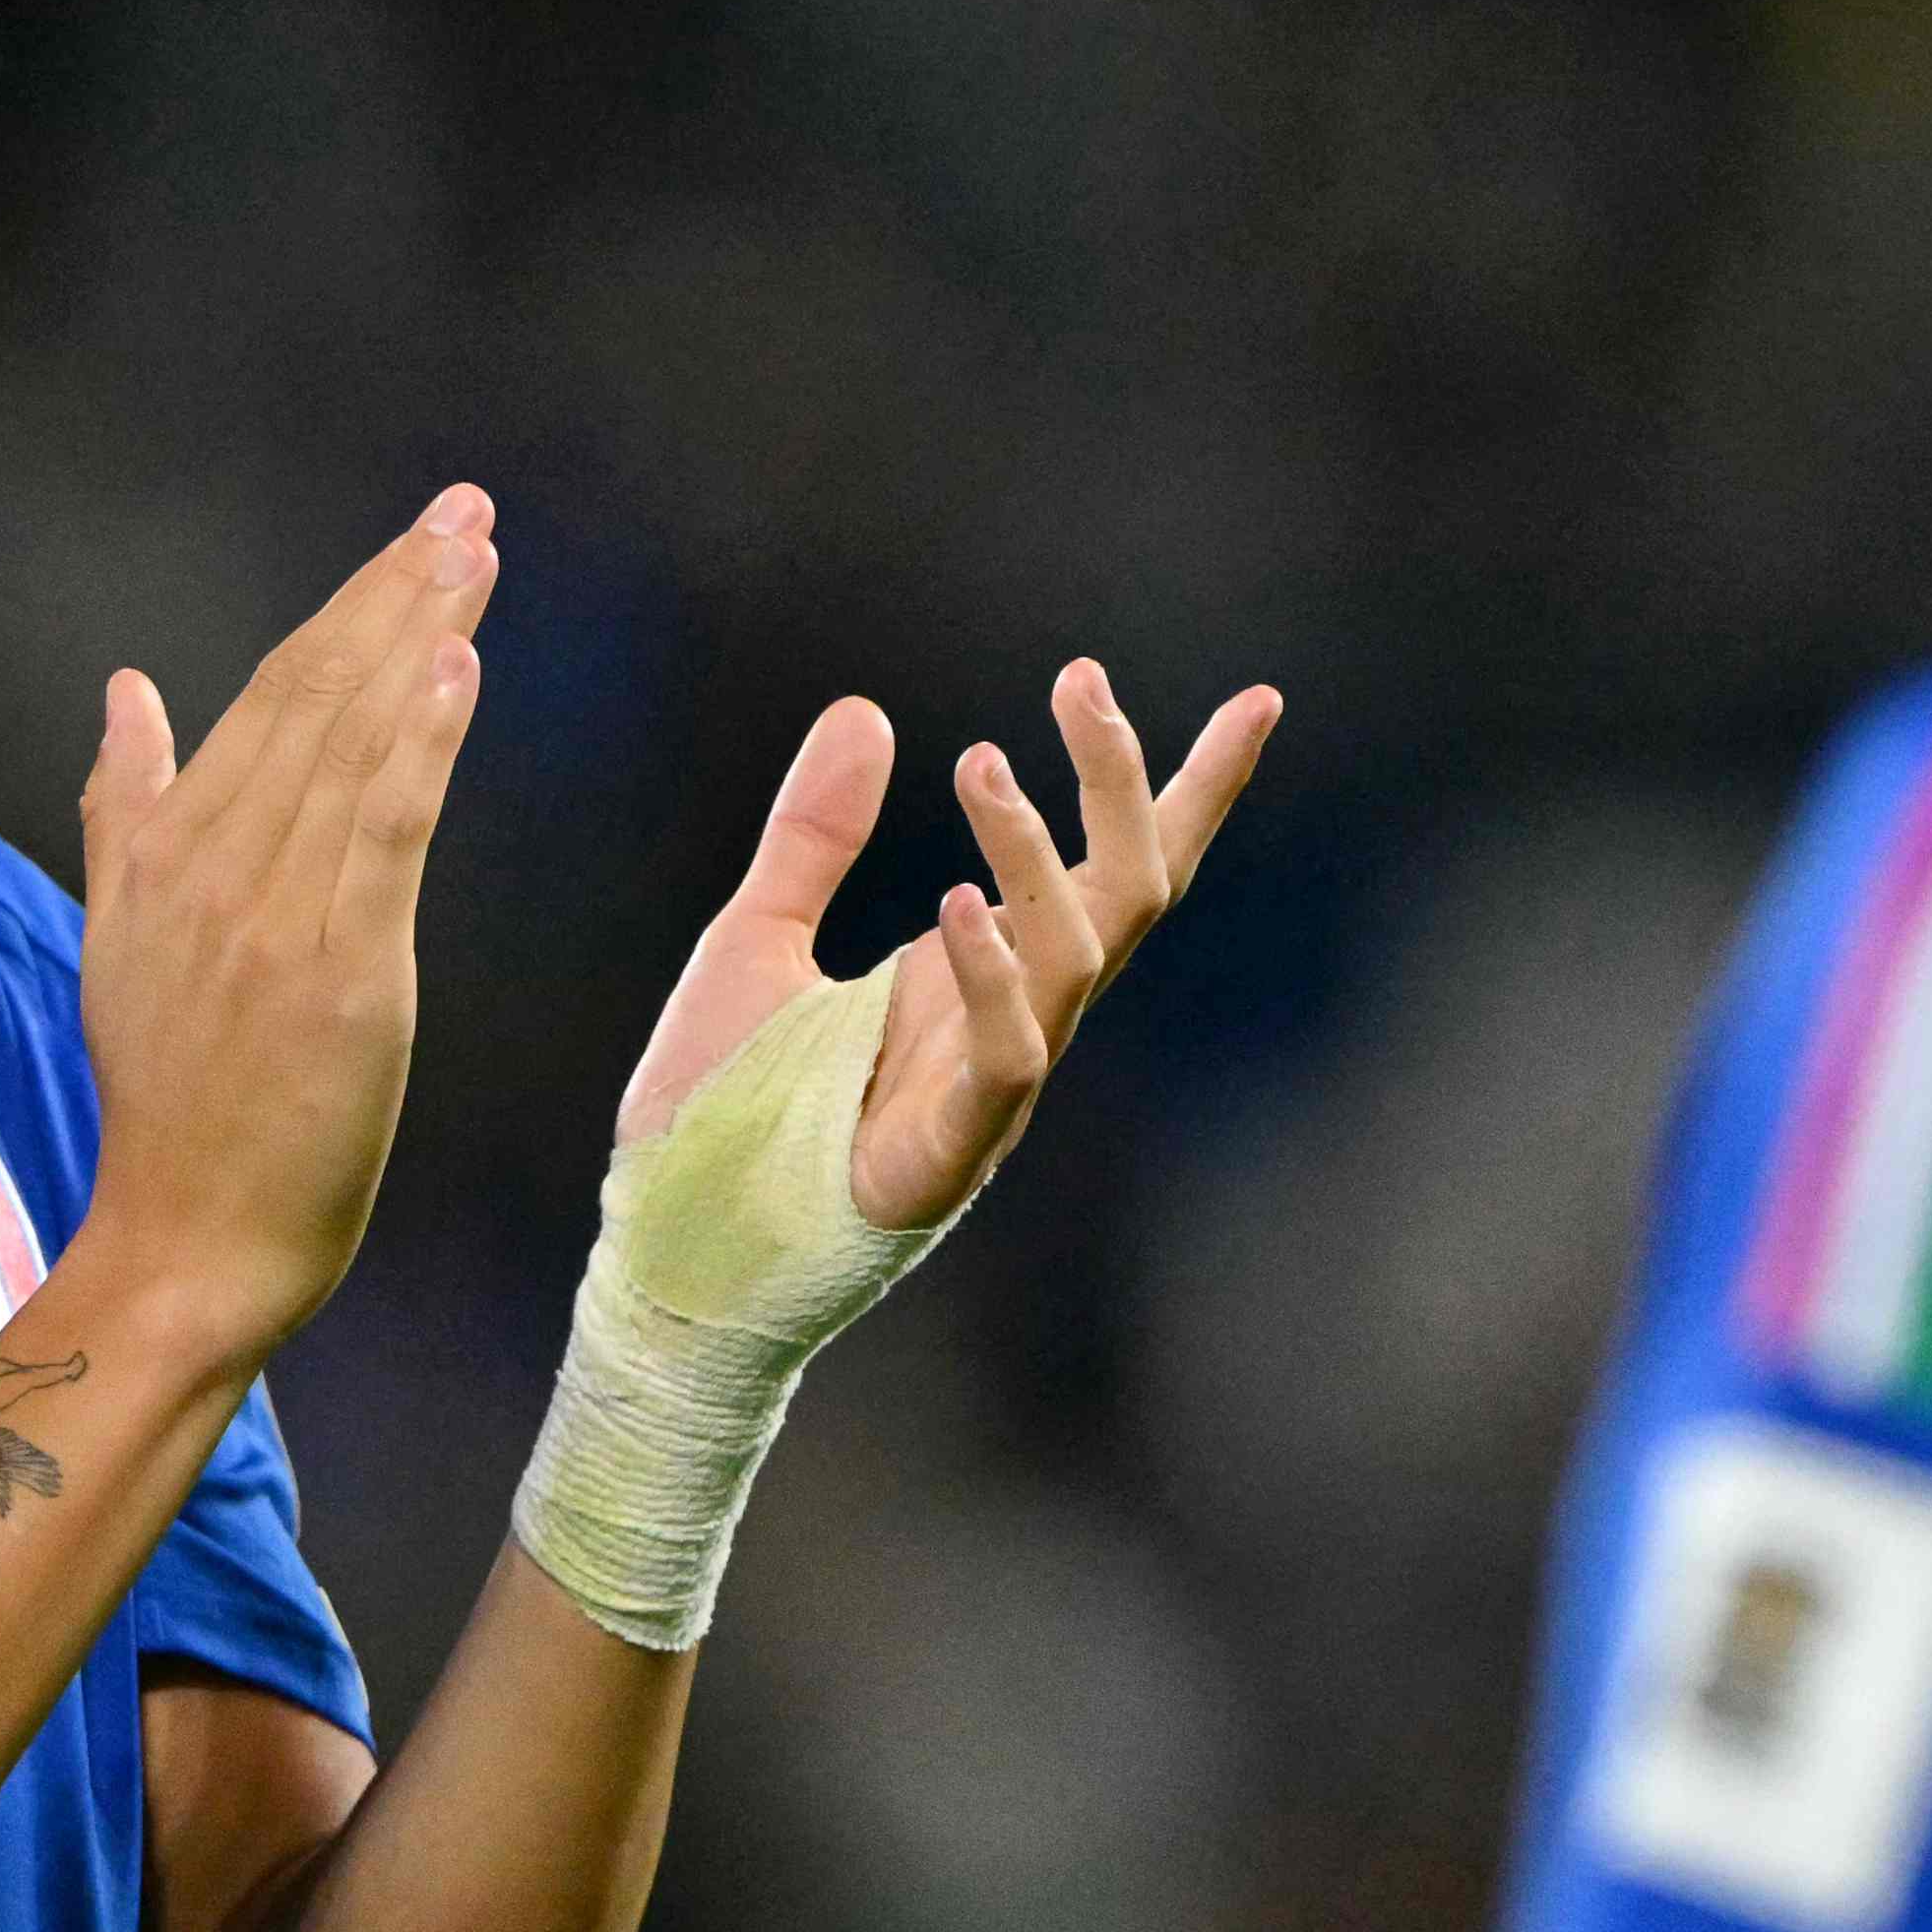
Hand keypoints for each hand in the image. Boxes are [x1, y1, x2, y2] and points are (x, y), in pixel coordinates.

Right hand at [70, 487, 497, 1360]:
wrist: (185, 1236)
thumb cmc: (172, 1101)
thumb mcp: (120, 938)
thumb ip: (126, 806)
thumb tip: (123, 690)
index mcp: (169, 849)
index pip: (270, 697)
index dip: (347, 611)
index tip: (414, 542)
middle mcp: (217, 864)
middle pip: (315, 698)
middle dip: (394, 595)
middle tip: (465, 516)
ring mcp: (276, 914)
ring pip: (352, 746)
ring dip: (419, 639)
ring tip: (473, 559)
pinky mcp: (341, 969)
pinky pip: (382, 831)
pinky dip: (420, 742)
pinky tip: (456, 665)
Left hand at [613, 657, 1277, 1223]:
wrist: (673, 1251)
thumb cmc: (723, 1108)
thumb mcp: (757, 935)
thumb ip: (815, 834)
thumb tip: (864, 710)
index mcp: (986, 972)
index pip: (1115, 866)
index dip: (1187, 789)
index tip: (1258, 703)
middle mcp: (1012, 1020)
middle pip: (1126, 890)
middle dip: (1122, 783)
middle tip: (1078, 680)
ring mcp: (990, 1087)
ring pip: (1076, 955)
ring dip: (1034, 852)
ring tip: (978, 760)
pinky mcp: (949, 1151)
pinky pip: (1006, 1055)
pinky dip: (995, 976)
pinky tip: (960, 903)